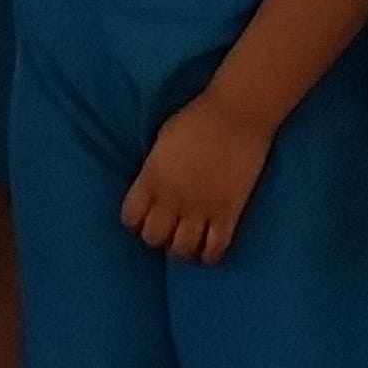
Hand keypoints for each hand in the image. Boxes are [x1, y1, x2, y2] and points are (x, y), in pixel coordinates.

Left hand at [119, 89, 271, 262]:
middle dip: (158, 236)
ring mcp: (200, 207)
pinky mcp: (228, 213)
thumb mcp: (163, 142)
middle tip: (169, 228)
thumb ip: (154, 170)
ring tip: (189, 237)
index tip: (144, 217)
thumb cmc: (198, 118)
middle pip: (154, 237)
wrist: (237, 114)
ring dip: (183, 247)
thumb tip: (152, 189)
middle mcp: (172, 197)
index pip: (131, 218)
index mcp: (152, 177)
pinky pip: (215, 248)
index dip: (136, 221)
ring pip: (182, 249)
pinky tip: (210, 246)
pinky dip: (210, 253)